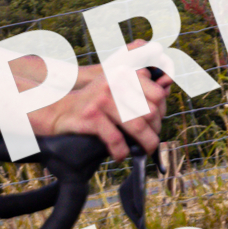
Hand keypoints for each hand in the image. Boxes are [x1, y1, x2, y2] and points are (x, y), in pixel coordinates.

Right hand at [37, 55, 172, 161]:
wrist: (59, 109)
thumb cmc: (94, 101)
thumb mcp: (115, 84)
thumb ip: (139, 84)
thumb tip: (168, 90)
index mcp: (125, 73)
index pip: (158, 93)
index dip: (162, 111)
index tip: (157, 122)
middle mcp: (116, 82)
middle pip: (150, 111)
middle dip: (154, 130)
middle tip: (150, 139)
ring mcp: (103, 99)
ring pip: (137, 126)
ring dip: (145, 143)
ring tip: (144, 149)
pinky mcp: (92, 116)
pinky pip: (116, 139)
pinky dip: (121, 152)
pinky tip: (120, 155)